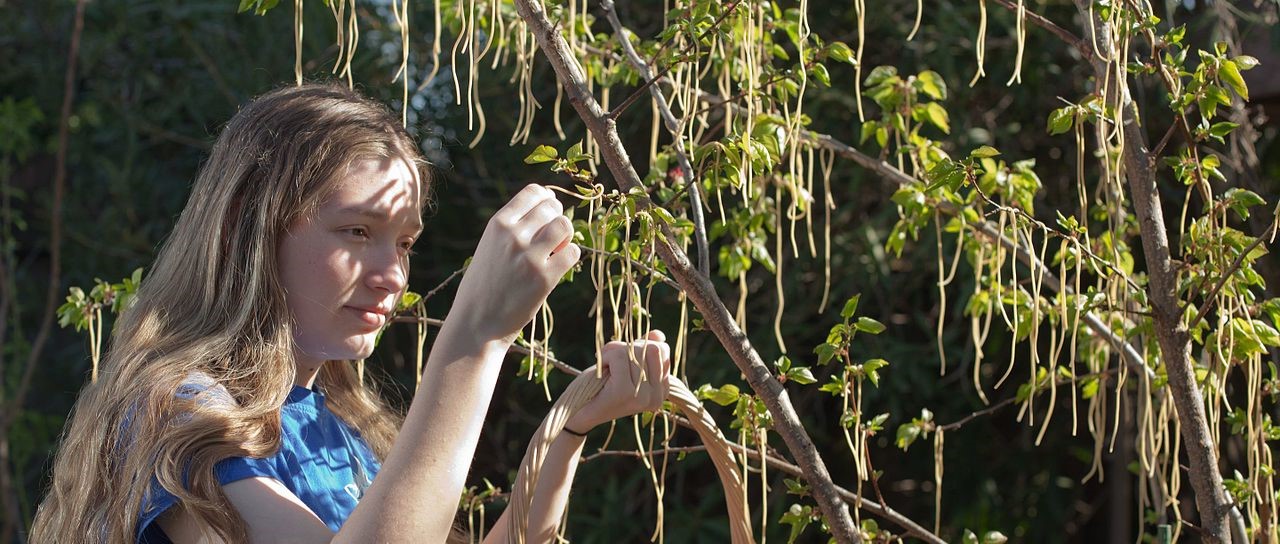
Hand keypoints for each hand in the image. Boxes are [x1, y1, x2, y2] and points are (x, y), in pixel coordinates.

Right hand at [449, 184, 578, 343]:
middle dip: (558, 218)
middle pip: (553, 208)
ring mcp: (530, 256)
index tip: (549, 211)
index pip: (533, 192)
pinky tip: (559, 266)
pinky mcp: (544, 278)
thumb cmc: (483, 286)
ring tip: (557, 249)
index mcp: (498, 224)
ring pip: (565, 226)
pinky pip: (572, 253)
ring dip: (566, 236)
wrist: (476, 324)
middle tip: (553, 236)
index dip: (547, 199)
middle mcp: (513, 235)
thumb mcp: (489, 247)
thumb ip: (512, 228)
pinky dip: (570, 257)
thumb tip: (548, 205)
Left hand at [565, 330, 671, 433]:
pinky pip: (618, 356)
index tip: (623, 360)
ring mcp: (642, 396)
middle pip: (652, 348)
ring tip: (605, 366)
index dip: (639, 346)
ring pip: (634, 350)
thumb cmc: (602, 386)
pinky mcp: (624, 393)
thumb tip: (658, 335)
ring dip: (614, 351)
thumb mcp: (627, 365)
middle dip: (628, 346)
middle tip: (610, 359)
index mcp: (661, 391)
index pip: (662, 351)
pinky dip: (605, 355)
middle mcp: (656, 396)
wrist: (577, 413)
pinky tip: (600, 368)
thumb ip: (644, 350)